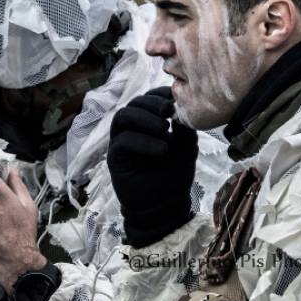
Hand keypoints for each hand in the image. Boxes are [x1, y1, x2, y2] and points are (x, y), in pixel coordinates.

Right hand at [107, 87, 198, 247]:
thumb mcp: (185, 146)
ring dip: (144, 119)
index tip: (175, 98)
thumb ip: (182, 126)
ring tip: (164, 129)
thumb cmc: (174, 174)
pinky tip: (161, 149)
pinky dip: (143, 142)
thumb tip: (180, 106)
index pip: (147, 98)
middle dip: (152, 104)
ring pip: (123, 117)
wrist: (164, 206)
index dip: (159, 94)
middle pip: (133, 104)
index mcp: (147, 123)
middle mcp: (131, 129)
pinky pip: (123, 141)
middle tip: (169, 111)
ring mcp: (120, 142)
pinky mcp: (115, 158)